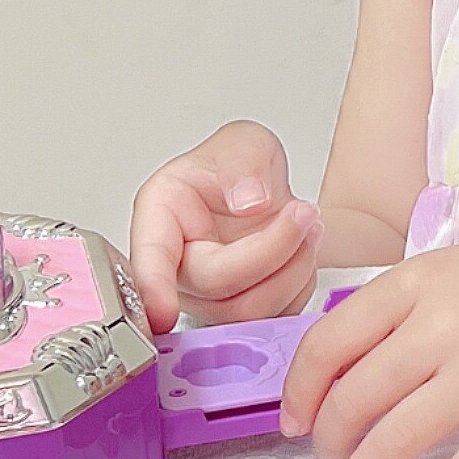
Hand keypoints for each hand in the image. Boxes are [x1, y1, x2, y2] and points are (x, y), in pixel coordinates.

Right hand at [126, 120, 320, 334]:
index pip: (151, 260)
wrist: (264, 186)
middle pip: (216, 285)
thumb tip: (249, 202)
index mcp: (160, 216)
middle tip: (303, 212)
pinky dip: (299, 284)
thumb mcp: (245, 142)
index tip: (162, 312)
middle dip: (272, 249)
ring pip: (248, 310)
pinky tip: (300, 250)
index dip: (155, 289)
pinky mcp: (238, 310)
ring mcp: (206, 295)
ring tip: (307, 225)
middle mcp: (175, 263)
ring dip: (293, 269)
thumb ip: (244, 163)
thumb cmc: (237, 166)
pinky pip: (274, 316)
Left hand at [282, 220, 458, 458]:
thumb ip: (403, 311)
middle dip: (329, 442)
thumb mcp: (457, 269)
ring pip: (397, 441)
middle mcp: (442, 326)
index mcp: (418, 282)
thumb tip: (346, 373)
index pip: (327, 343)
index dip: (300, 391)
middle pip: (355, 399)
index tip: (294, 421)